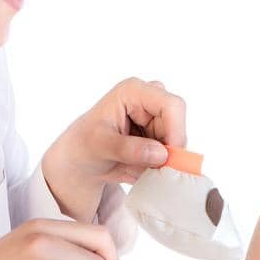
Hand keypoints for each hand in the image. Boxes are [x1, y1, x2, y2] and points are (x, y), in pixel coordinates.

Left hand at [40, 77, 185, 219]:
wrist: (81, 159)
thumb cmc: (84, 145)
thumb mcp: (100, 147)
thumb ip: (128, 149)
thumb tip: (160, 154)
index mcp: (134, 91)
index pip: (171, 105)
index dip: (176, 131)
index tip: (168, 158)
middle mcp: (149, 100)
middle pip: (177, 125)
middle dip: (168, 150)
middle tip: (148, 168)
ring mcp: (156, 118)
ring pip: (176, 142)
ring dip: (161, 160)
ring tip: (134, 166)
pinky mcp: (159, 135)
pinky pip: (171, 153)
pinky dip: (159, 165)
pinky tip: (138, 167)